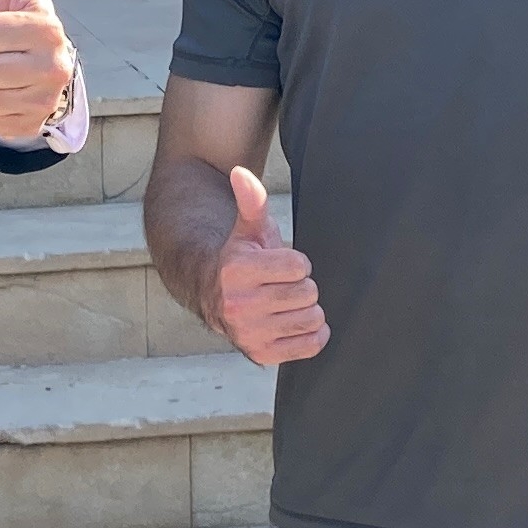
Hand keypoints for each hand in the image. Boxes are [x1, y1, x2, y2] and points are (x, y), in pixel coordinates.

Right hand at [207, 164, 326, 365]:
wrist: (216, 298)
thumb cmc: (241, 261)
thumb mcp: (247, 230)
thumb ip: (251, 201)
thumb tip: (240, 172)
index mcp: (236, 271)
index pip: (299, 266)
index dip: (296, 263)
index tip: (281, 265)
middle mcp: (239, 305)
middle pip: (307, 293)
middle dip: (302, 286)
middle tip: (284, 286)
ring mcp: (249, 334)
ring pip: (312, 319)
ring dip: (307, 310)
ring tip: (287, 303)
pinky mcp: (261, 355)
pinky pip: (311, 345)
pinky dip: (311, 335)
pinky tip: (294, 322)